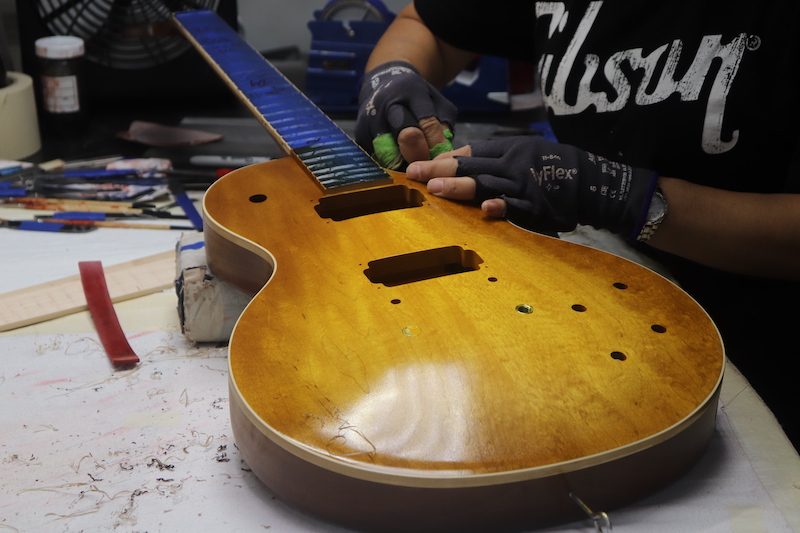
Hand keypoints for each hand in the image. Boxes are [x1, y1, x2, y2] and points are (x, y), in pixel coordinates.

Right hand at [355, 61, 456, 168]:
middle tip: (425, 165)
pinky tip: (396, 160)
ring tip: (411, 165)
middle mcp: (388, 103)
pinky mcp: (359, 133)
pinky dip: (388, 163)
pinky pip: (376, 157)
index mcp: (412, 92)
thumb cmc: (416, 98)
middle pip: (407, 136)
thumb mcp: (436, 102)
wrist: (385, 84)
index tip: (440, 158)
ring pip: (390, 153)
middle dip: (419, 155)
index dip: (436, 145)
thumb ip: (444, 125)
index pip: (428, 124)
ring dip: (402, 163)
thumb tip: (442, 155)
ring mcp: (370, 118)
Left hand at [407, 136, 657, 238]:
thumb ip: (498, 160)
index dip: (444, 159)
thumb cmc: (557, 167)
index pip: (471, 153)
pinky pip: (517, 207)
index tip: (419, 165)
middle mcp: (513, 164)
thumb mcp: (527, 153)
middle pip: (471, 167)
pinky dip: (503, 207)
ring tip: (436, 190)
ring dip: (461, 187)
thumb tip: (463, 166)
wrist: (596, 182)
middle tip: (413, 175)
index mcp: (510, 149)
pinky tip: (486, 209)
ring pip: (487, 185)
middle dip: (440, 171)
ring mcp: (524, 185)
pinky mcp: (537, 206)